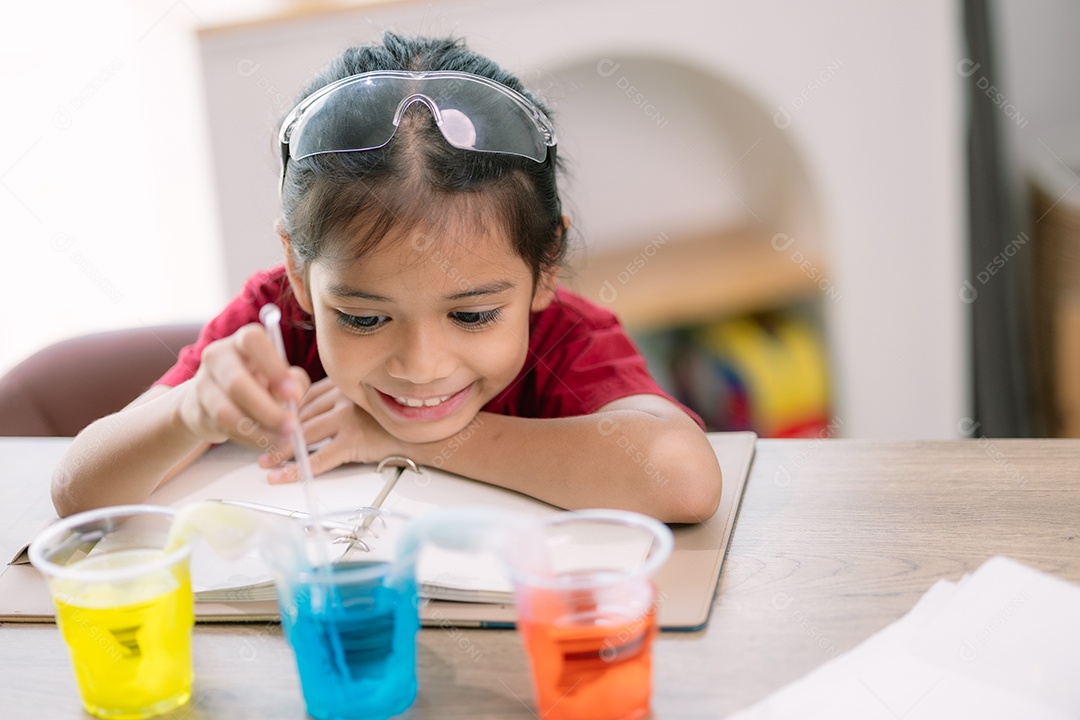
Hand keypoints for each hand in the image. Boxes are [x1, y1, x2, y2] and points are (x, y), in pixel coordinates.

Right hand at [176, 323, 309, 449]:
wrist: (213, 401)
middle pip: (236, 382)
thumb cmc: (259, 383)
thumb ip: (294, 381)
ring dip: (259, 430)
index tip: (293, 395)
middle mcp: (218, 356)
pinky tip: (267, 443)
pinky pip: (223, 427)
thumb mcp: (280, 377)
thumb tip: (294, 395)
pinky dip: (249, 438)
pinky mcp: (196, 410)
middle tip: (293, 427)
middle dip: (268, 409)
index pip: (252, 341)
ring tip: (284, 440)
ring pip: (226, 411)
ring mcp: (203, 382)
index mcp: (242, 341)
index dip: (274, 367)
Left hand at [257, 377, 398, 482]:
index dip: (283, 412)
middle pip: (300, 416)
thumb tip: (308, 418)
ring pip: (304, 436)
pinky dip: (296, 470)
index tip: (268, 422)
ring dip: (280, 451)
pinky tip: (280, 477)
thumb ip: (338, 403)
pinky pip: (319, 459)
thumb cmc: (394, 419)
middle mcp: (342, 397)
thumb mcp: (363, 402)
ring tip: (265, 463)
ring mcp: (347, 418)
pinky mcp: (354, 440)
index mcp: (343, 386)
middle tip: (259, 446)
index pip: (304, 398)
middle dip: (276, 432)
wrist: (423, 431)